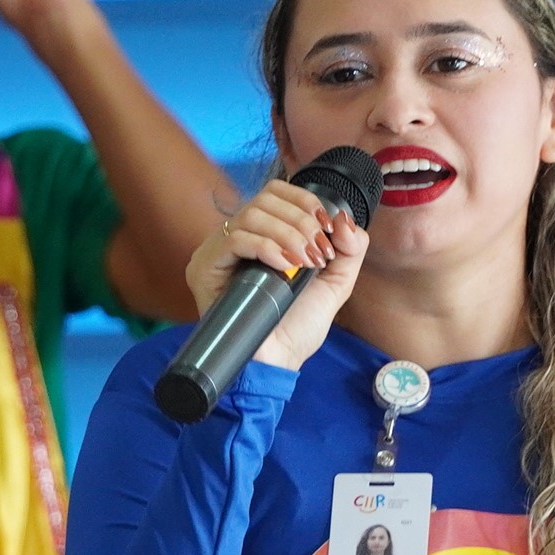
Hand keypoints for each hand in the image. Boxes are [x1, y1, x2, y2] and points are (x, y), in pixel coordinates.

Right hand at [187, 181, 368, 371]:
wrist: (276, 362)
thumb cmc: (298, 325)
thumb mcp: (335, 282)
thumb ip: (350, 249)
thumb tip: (345, 219)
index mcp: (262, 234)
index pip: (275, 192)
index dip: (303, 200)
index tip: (327, 224)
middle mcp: (236, 237)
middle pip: (265, 199)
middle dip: (301, 221)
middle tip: (318, 251)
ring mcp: (217, 251)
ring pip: (251, 215)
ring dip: (287, 234)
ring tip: (305, 262)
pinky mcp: (205, 268)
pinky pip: (234, 240)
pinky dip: (266, 246)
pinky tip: (284, 265)